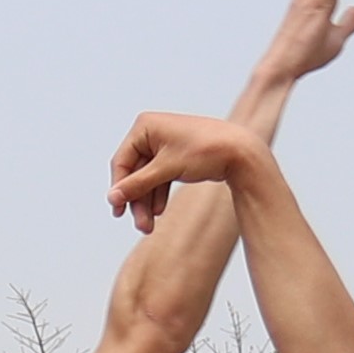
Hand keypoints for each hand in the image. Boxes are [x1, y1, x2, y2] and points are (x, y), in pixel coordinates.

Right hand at [104, 110, 267, 232]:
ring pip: (147, 178)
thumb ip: (137, 184)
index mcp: (145, 126)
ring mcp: (164, 144)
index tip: (117, 211)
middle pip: (135, 172)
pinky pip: (160, 177)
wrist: (241, 152)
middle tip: (140, 225)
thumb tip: (112, 197)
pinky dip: (159, 194)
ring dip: (147, 202)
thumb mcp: (167, 169)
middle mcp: (152, 132)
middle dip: (137, 200)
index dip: (119, 188)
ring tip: (149, 226)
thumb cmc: (205, 152)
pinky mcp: (176, 155)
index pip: (122, 161)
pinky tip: (159, 211)